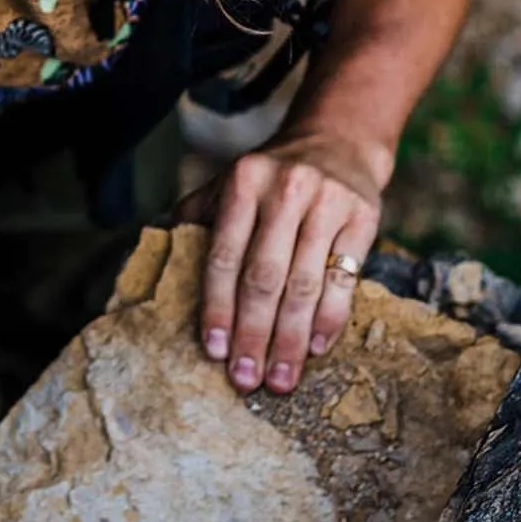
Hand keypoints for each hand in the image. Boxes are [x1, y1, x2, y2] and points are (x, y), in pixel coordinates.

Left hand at [178, 129, 388, 395]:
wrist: (338, 142)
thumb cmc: (270, 177)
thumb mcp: (228, 184)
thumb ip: (195, 219)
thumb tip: (156, 268)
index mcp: (244, 182)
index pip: (224, 256)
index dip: (217, 307)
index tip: (213, 350)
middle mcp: (286, 189)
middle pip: (264, 277)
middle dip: (253, 334)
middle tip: (245, 378)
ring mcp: (328, 203)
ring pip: (304, 284)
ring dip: (290, 339)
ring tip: (281, 378)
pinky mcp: (364, 218)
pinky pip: (344, 279)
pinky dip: (328, 319)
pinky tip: (315, 349)